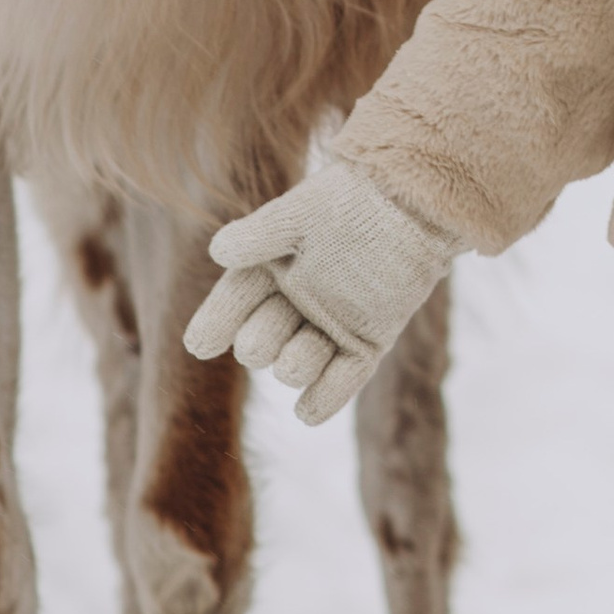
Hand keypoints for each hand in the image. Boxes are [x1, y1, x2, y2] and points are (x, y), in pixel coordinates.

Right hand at [185, 154, 454, 426]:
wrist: (413, 204)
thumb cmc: (352, 201)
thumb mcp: (301, 213)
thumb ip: (261, 234)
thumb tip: (218, 252)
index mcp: (269, 270)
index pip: (233, 302)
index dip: (216, 324)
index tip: (200, 345)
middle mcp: (295, 303)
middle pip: (259, 343)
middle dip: (259, 342)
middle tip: (277, 319)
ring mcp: (331, 325)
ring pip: (296, 367)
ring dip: (295, 367)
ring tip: (301, 355)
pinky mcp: (368, 341)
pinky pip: (342, 380)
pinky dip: (325, 399)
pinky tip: (307, 412)